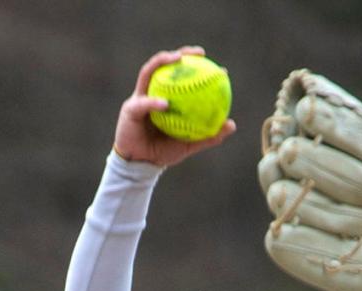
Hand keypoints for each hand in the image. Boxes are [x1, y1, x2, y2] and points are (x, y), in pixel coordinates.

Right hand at [114, 48, 235, 166]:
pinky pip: (144, 104)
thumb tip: (231, 125)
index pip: (183, 77)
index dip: (200, 68)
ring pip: (150, 72)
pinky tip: (165, 104)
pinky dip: (154, 103)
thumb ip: (208, 135)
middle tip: (200, 53)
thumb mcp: (189, 144)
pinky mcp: (130, 108)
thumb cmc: (162, 152)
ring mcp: (140, 97)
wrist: (140, 165)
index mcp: (166, 96)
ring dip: (163, 62)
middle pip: (166, 64)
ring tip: (178, 59)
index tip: (219, 69)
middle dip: (182, 53)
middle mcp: (153, 91)